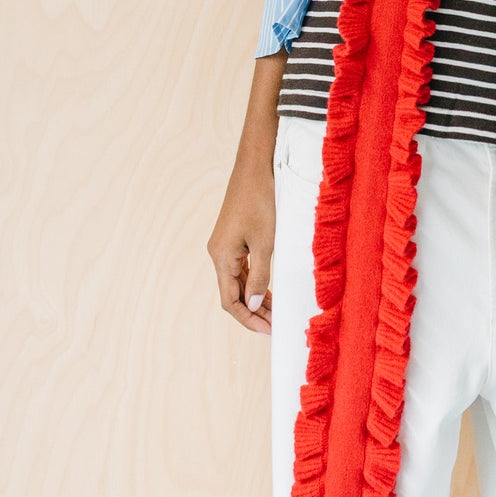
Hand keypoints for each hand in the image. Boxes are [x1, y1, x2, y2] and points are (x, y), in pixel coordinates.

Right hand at [207, 154, 276, 332]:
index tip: (269, 331)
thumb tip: (254, 306)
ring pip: (238, 281)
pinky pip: (243, 267)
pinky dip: (255, 281)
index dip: (248, 319)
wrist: (256, 166)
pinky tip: (269, 289)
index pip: (230, 301)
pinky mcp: (235, 237)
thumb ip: (259, 276)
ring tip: (276, 312)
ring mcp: (226, 245)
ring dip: (256, 297)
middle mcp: (219, 254)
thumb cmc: (261, 201)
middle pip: (233, 294)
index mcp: (221, 257)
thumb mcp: (265, 242)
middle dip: (254, 312)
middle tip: (276, 325)